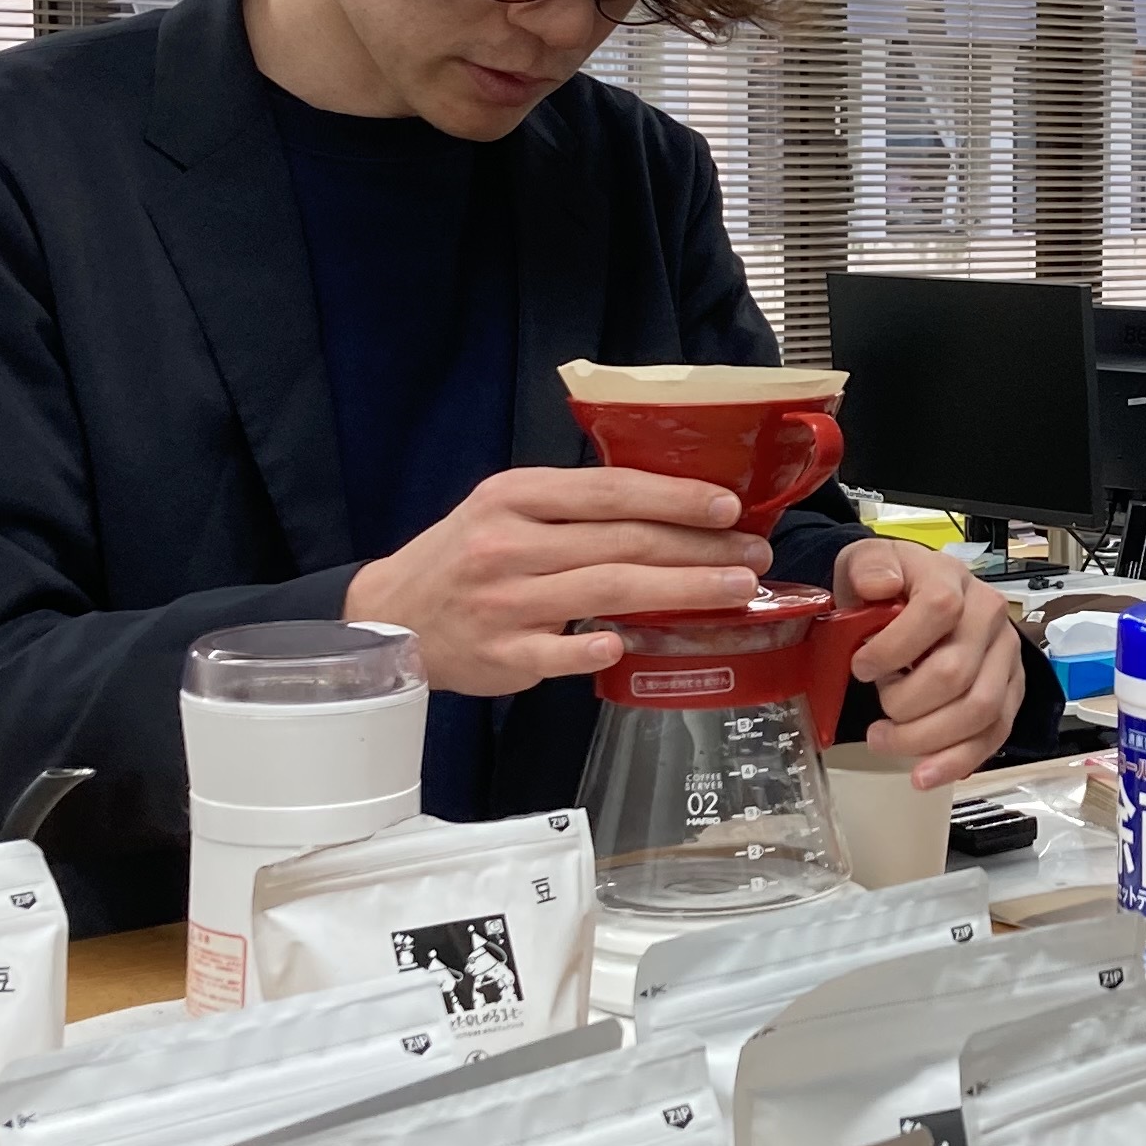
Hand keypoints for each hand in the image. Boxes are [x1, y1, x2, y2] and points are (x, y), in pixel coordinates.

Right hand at [344, 467, 769, 695]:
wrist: (392, 615)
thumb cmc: (465, 556)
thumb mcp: (505, 507)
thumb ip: (573, 505)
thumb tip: (668, 505)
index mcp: (515, 497)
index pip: (610, 491)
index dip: (675, 497)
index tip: (728, 506)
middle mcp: (510, 545)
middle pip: (623, 543)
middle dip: (699, 548)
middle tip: (753, 554)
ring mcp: (506, 602)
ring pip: (608, 591)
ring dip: (681, 591)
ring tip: (735, 589)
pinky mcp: (502, 654)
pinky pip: (558, 652)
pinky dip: (594, 648)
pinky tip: (630, 645)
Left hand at [834, 540, 1029, 791]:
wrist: (915, 597)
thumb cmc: (890, 586)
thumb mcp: (867, 560)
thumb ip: (868, 567)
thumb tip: (878, 584)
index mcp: (953, 579)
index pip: (939, 610)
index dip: (895, 647)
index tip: (861, 667)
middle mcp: (990, 616)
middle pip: (956, 673)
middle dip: (904, 703)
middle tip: (876, 707)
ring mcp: (1005, 658)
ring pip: (979, 711)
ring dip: (924, 738)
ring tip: (884, 740)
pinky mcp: (1010, 693)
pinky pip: (994, 735)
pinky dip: (957, 761)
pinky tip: (923, 775)